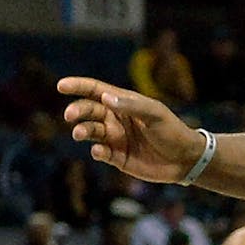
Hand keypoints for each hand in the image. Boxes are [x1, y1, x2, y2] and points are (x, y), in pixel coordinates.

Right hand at [58, 77, 203, 183]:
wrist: (184, 158)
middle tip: (70, 115)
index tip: (61, 85)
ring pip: (90, 131)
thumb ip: (132, 106)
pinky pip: (100, 152)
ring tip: (80, 133)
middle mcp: (115, 119)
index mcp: (124, 103)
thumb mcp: (155, 114)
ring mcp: (115, 138)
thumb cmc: (172, 130)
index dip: (78, 86)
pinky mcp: (116, 157)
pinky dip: (96, 151)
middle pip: (89, 110)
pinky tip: (99, 151)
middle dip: (77, 110)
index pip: (96, 91)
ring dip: (82, 131)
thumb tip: (106, 97)